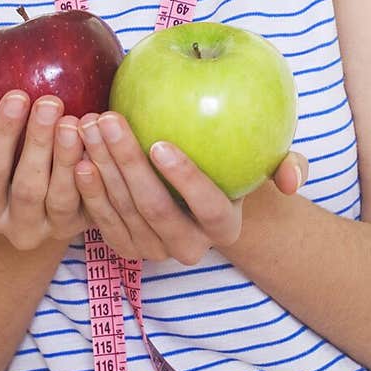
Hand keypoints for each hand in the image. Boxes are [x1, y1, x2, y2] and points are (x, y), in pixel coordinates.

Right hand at [0, 91, 89, 249]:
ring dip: (67, 157)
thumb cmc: (0, 162)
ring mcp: (53, 231)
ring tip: (72, 121)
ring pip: (61, 196)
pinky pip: (92, 200)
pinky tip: (96, 139)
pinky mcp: (85, 224)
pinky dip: (95, 170)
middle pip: (27, 187)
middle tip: (50, 103)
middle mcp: (18, 231)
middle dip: (38, 142)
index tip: (17, 96)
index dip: (2, 135)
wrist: (37, 200)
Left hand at [73, 112, 307, 263]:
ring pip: (123, 210)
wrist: (201, 199)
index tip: (159, 142)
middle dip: (127, 161)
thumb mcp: (266, 165)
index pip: (207, 206)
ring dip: (102, 166)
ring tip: (88, 125)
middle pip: (154, 206)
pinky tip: (78, 155)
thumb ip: (288, 165)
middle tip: (109, 119)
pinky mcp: (125, 248)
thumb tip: (293, 179)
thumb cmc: (235, 169)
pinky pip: (102, 219)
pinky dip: (87, 189)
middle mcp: (189, 247)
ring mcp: (154, 251)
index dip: (185, 178)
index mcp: (224, 226)